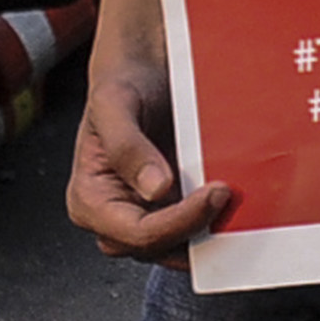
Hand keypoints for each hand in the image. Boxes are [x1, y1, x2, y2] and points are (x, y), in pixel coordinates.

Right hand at [68, 65, 230, 262]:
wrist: (143, 72)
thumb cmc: (122, 84)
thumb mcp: (115, 104)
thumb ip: (127, 146)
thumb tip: (155, 189)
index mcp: (89, 199)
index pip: (136, 233)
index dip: (178, 222)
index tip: (212, 193)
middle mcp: (111, 217)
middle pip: (156, 248)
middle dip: (195, 227)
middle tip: (225, 193)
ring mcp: (141, 218)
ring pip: (177, 248)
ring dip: (207, 230)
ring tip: (230, 199)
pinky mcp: (168, 213)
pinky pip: (191, 233)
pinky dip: (212, 222)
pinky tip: (228, 200)